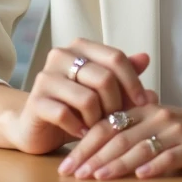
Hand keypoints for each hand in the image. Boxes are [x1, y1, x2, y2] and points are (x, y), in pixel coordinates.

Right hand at [2, 38, 156, 154]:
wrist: (37, 125)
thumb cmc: (76, 106)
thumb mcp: (103, 91)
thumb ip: (123, 75)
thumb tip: (145, 58)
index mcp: (81, 48)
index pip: (116, 57)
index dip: (133, 82)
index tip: (143, 103)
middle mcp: (61, 55)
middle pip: (104, 78)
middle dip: (116, 105)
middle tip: (116, 120)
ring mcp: (46, 77)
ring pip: (88, 99)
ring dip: (98, 120)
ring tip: (98, 128)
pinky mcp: (35, 101)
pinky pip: (66, 115)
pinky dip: (79, 128)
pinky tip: (82, 133)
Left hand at [57, 102, 181, 179]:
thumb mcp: (164, 123)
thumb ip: (137, 130)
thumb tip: (103, 147)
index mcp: (147, 110)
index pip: (108, 124)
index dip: (85, 143)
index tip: (67, 162)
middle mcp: (158, 117)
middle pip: (118, 136)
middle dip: (92, 156)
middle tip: (72, 173)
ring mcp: (176, 131)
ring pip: (139, 146)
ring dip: (116, 164)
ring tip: (97, 177)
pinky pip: (170, 156)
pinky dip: (154, 166)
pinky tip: (140, 176)